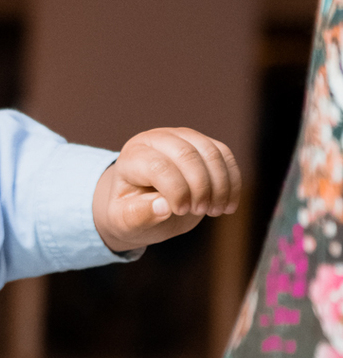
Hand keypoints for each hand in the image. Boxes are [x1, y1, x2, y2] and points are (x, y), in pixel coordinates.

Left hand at [92, 127, 241, 254]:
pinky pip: (225, 156)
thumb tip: (163, 207)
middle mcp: (157, 139)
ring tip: (215, 211)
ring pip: (211, 152)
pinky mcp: (203, 144)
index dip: (175, 190)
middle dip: (200, 186)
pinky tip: (229, 205)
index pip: (158, 166)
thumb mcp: (125, 220)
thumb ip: (139, 215)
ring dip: (220, 185)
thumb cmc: (130, 212)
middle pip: (187, 154)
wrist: (141, 204)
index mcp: (132, 157)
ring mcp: (182, 137)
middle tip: (201, 211)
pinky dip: (232, 181)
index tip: (182, 211)